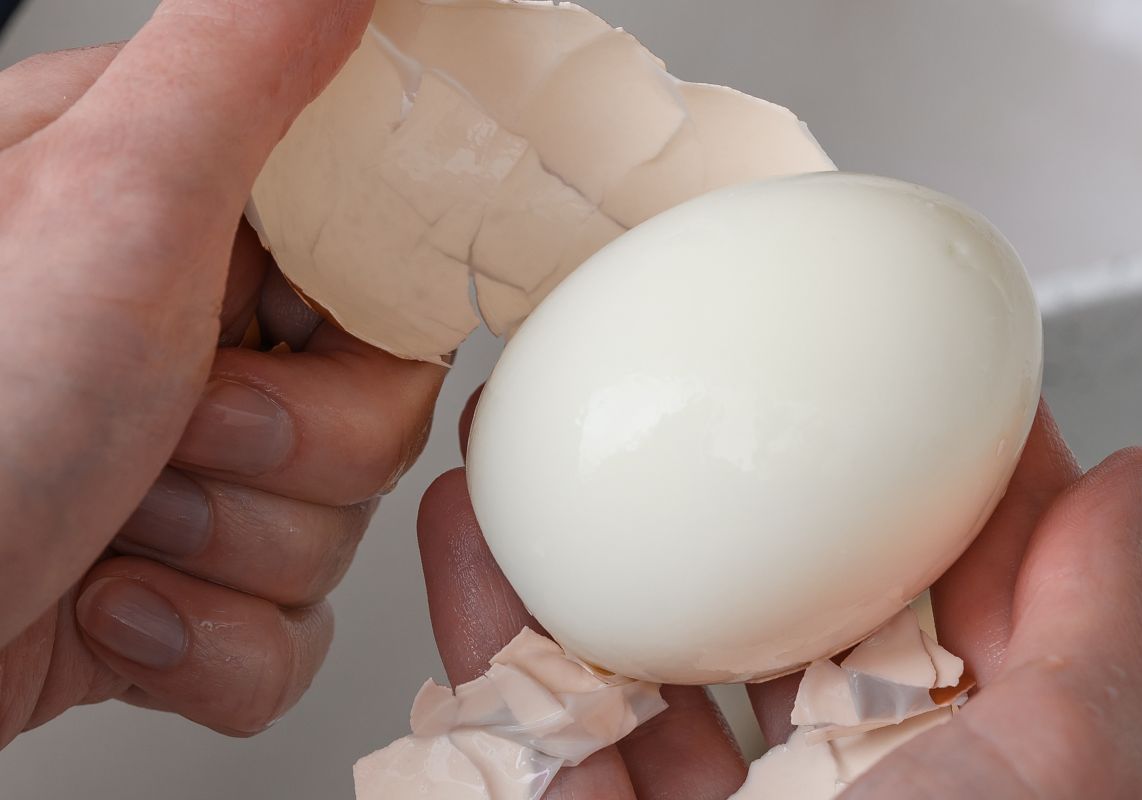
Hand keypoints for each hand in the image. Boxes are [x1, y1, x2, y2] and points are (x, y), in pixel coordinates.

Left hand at [0, 0, 448, 747]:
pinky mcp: (185, 589)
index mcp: (175, 225)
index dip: (365, 304)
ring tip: (115, 523)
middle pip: (378, 404)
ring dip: (228, 551)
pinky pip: (287, 635)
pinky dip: (204, 645)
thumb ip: (247, 64)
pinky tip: (114, 603)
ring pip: (341, 529)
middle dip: (287, 447)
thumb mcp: (107, 202)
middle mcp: (183, 345)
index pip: (374, 250)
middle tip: (176, 425)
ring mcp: (189, 475)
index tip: (299, 323)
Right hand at [418, 395, 1141, 797]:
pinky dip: (482, 609)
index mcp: (938, 761)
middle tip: (689, 382)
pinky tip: (471, 518)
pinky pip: (512, 712)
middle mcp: (810, 785)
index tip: (875, 366)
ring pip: (620, 641)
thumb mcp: (1053, 781)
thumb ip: (1095, 632)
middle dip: (717, 482)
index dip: (908, 465)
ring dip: (571, 526)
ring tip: (547, 420)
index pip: (929, 578)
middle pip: (757, 597)